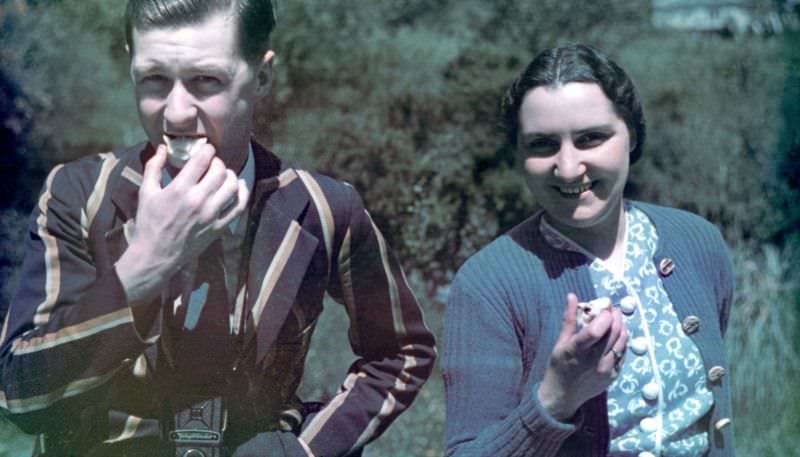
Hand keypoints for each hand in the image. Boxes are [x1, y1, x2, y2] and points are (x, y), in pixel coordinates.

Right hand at [116, 143, 248, 305]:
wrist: (156, 255)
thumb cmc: (149, 222)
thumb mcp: (146, 192)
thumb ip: (153, 167)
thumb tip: (162, 147)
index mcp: (179, 189)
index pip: (202, 161)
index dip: (208, 150)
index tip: (207, 149)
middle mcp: (198, 200)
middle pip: (219, 171)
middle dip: (218, 162)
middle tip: (213, 163)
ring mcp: (211, 215)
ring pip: (232, 186)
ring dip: (230, 175)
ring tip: (223, 174)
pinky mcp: (219, 227)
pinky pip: (239, 207)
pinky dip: (243, 193)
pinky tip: (237, 187)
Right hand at [537, 293, 627, 420]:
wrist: (563, 395)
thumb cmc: (558, 366)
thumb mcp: (559, 342)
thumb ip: (568, 319)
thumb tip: (572, 296)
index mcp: (576, 350)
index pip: (596, 331)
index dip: (605, 316)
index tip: (605, 307)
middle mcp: (593, 361)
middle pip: (613, 334)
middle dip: (615, 317)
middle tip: (612, 310)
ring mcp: (606, 370)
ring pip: (622, 343)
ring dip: (621, 328)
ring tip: (616, 321)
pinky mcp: (613, 376)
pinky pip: (623, 354)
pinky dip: (622, 342)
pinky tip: (617, 338)